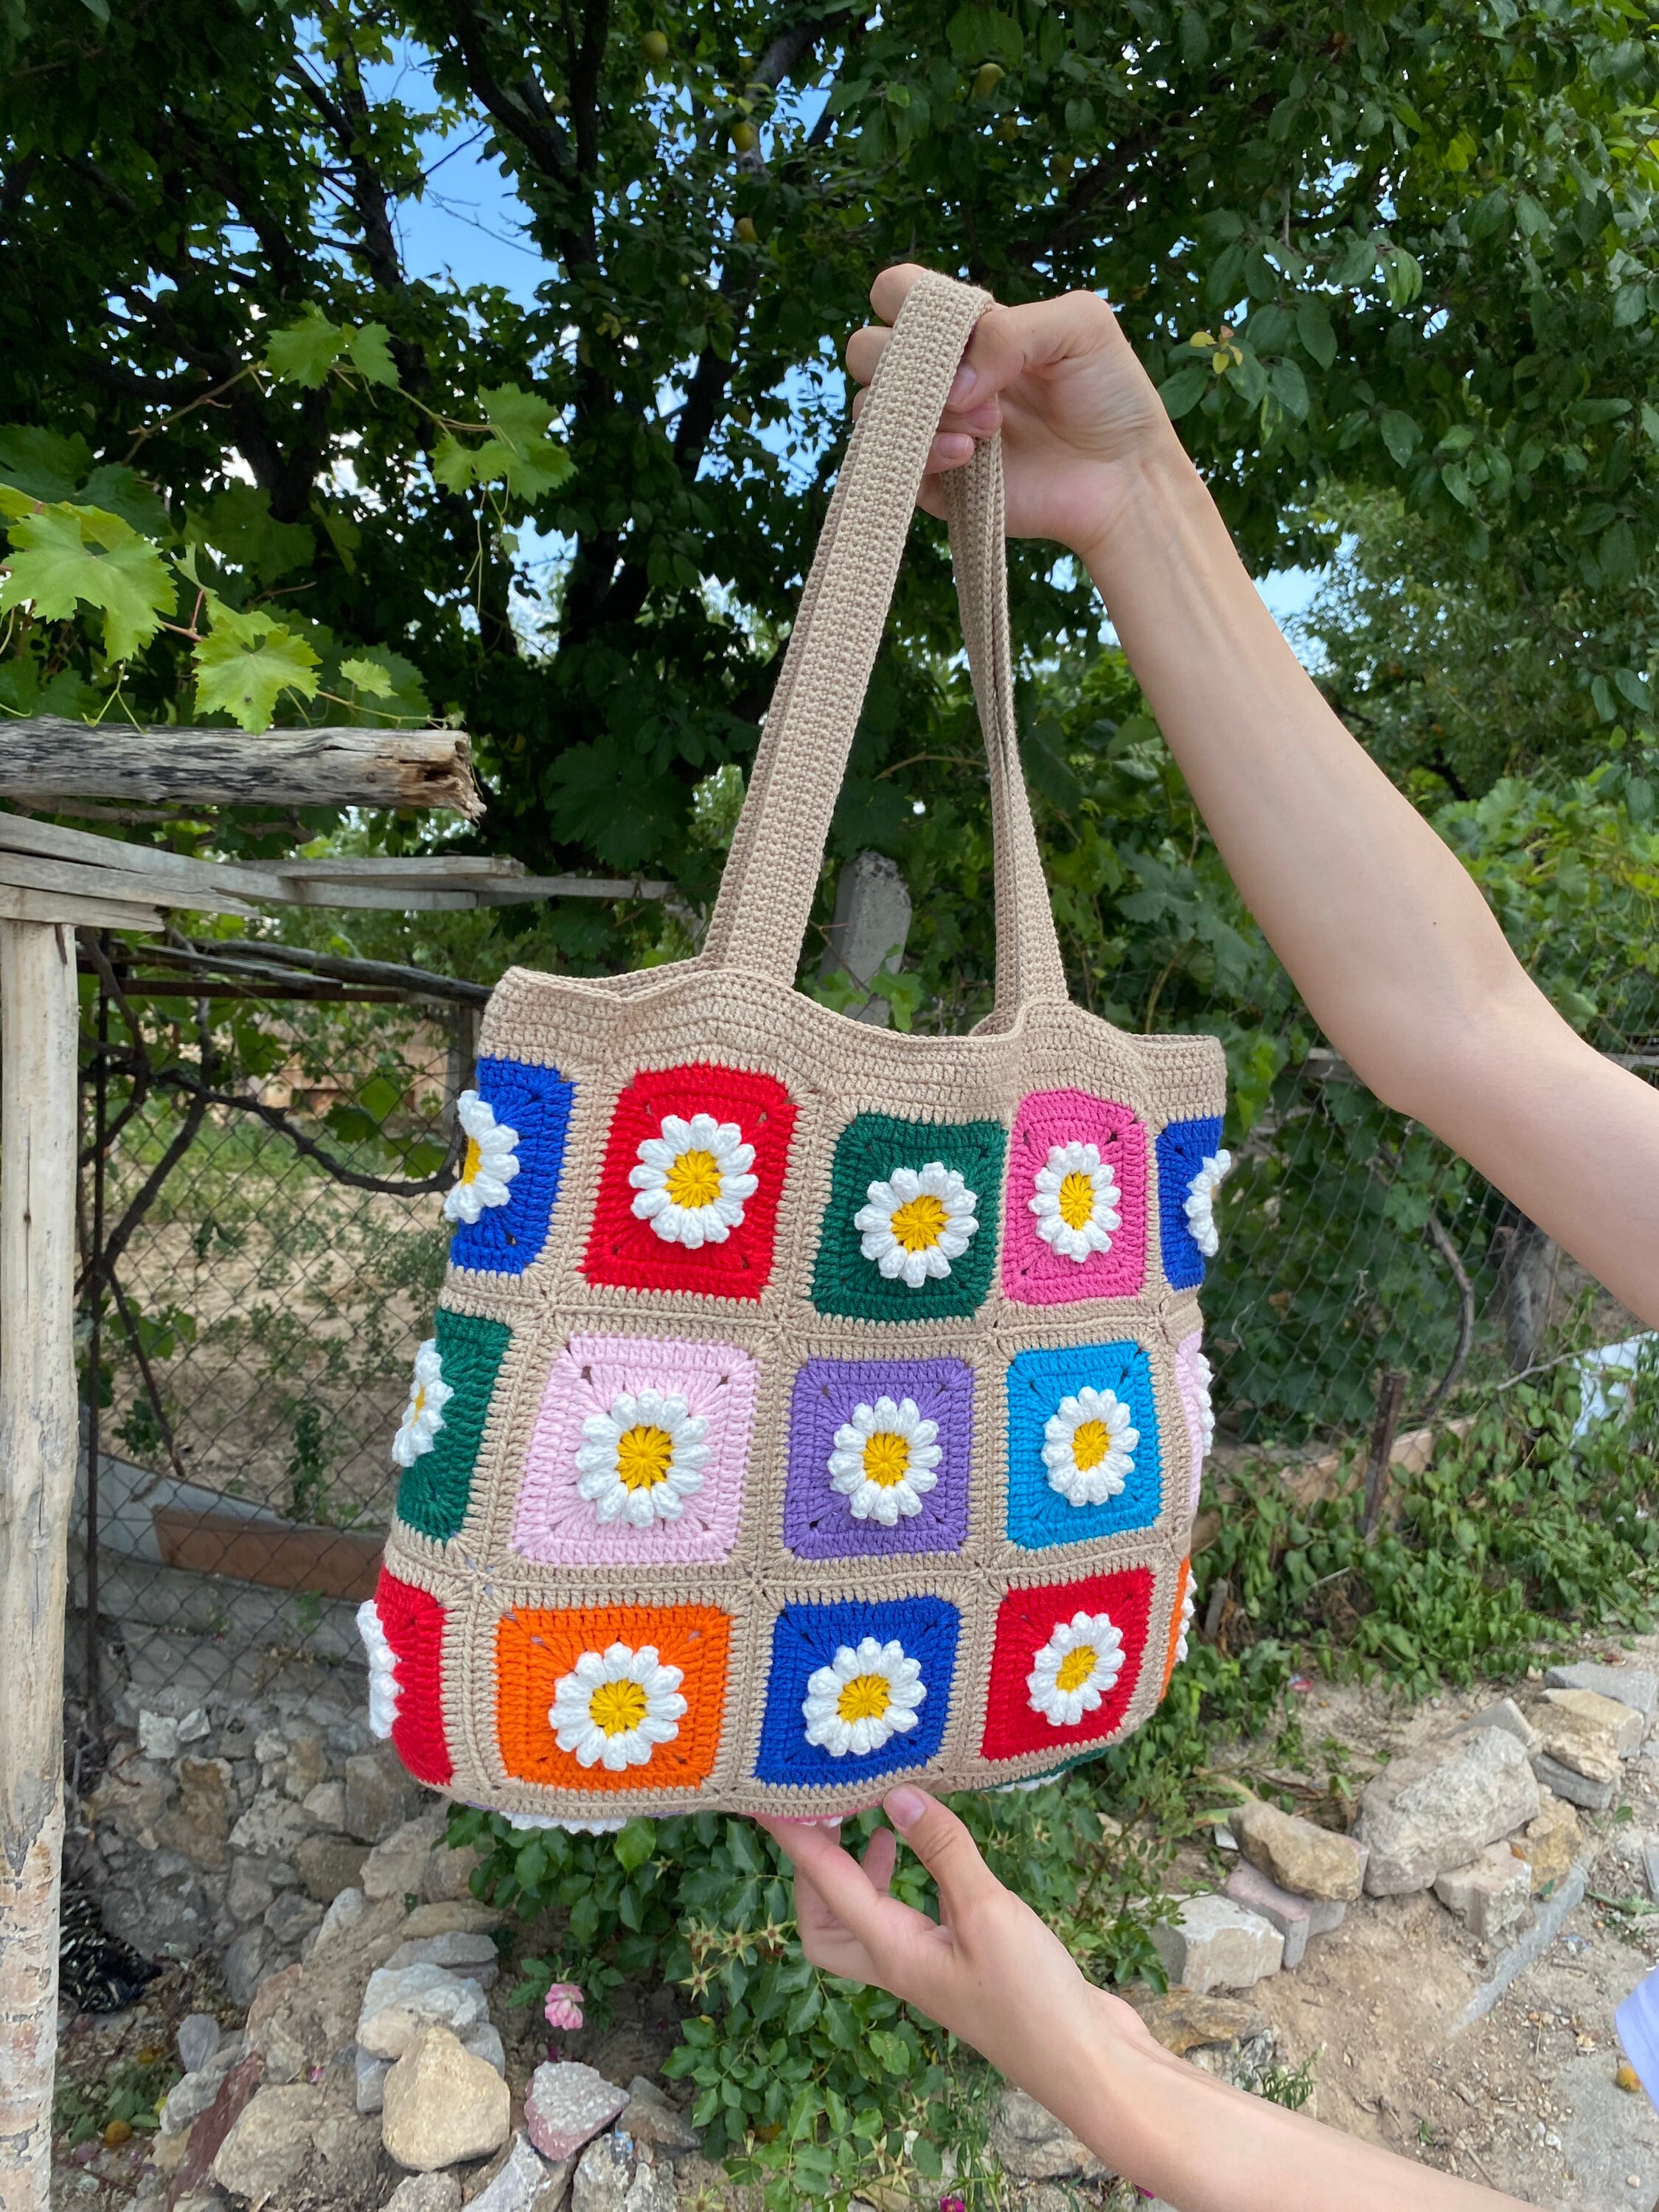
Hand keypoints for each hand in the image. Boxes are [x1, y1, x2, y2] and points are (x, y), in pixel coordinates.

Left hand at [756, 1786, 1156, 2112]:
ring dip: (860, 1873)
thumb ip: (944, 1852)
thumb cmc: (1034, 1999)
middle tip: (829, 1814)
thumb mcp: (987, 1912)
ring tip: (878, 1821)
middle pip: (827, 1922)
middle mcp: (901, 1963)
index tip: (766, 1799)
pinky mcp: (964, 1963)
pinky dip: (910, 1880)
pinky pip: (914, 1916)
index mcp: (892, 1954)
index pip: (825, 1886)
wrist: (1087, 2064)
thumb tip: (896, 1797)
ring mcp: (932, 1967)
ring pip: (868, 1921)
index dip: (794, 1839)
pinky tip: (938, 1853)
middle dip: (816, 1869)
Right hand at [845, 264, 1181, 562]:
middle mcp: (940, 376)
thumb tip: (954, 382)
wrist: (1124, 476)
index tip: (950, 329)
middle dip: (911, 363)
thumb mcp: (1079, 327)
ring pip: (872, 408)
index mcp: (965, 330)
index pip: (895, 294)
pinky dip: (926, 454)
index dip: (901, 301)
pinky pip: (895, 465)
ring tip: (991, 429)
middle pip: (864, 350)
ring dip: (927, 411)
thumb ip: (1011, 328)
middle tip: (979, 390)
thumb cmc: (1109, 395)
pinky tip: (971, 456)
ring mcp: (933, 429)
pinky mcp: (935, 484)